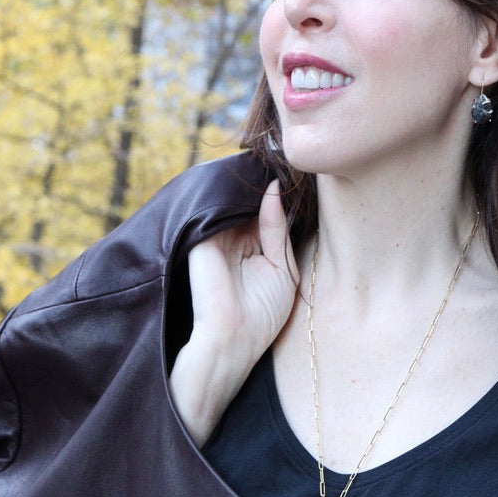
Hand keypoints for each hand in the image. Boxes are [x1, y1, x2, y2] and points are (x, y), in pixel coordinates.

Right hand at [169, 179, 298, 445]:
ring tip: (274, 159)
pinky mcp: (200, 237)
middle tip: (288, 156)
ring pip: (233, 198)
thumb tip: (274, 189)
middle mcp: (232, 237)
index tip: (297, 170)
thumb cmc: (262, 314)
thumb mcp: (281, 268)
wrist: (234, 340)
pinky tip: (257, 176)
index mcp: (251, 246)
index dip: (278, 191)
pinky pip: (217, 205)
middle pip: (248, 199)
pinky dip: (233, 192)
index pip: (264, 208)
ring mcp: (214, 236)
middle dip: (266, 179)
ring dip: (250, 182)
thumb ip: (276, 229)